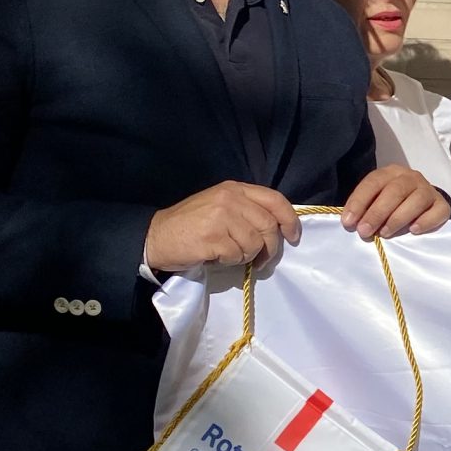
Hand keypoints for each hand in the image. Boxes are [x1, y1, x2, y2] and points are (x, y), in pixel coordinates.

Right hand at [145, 182, 300, 271]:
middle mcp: (230, 198)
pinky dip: (231, 261)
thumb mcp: (219, 206)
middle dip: (270, 247)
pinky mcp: (212, 237)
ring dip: (247, 256)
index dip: (290, 219)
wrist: (157, 236)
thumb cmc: (190, 224)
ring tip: (231, 255)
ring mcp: (221, 217)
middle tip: (261, 260)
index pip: (275, 199)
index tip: (293, 236)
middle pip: (268, 225)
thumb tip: (277, 228)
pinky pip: (237, 255)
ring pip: (255, 243)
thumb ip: (246, 210)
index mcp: (235, 189)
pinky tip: (217, 256)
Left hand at [342, 163, 450, 238]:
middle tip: (365, 232)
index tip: (348, 222)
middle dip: (377, 213)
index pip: (373, 183)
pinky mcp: (442, 205)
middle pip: (395, 191)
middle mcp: (410, 177)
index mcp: (390, 173)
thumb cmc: (393, 204)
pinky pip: (437, 211)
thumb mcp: (377, 199)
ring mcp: (428, 190)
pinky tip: (413, 230)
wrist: (423, 203)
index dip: (359, 202)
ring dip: (398, 218)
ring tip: (385, 234)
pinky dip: (425, 221)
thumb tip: (351, 223)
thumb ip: (365, 208)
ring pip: (416, 200)